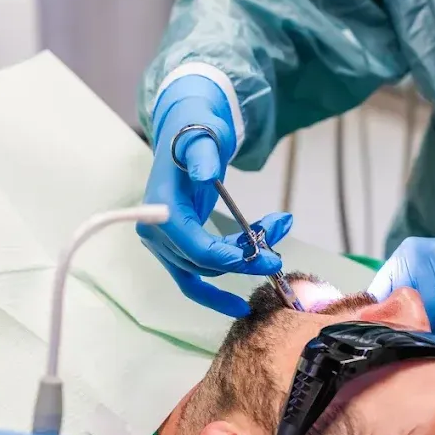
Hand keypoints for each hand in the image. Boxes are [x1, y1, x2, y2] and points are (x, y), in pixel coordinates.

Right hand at [139, 75, 292, 316]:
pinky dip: (215, 293)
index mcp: (160, 206)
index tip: (263, 257)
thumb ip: (202, 155)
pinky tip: (239, 305)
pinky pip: (192, 278)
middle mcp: (155, 230)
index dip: (228, 256)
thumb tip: (205, 175)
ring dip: (242, 261)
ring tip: (274, 238)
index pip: (193, 244)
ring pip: (204, 268)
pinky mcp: (176, 246)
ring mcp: (163, 241)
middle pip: (202, 260)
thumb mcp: (203, 136)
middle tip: (279, 250)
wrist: (186, 129)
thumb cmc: (196, 130)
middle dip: (245, 257)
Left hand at [368, 211, 434, 337]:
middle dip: (418, 325)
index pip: (378, 296)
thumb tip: (374, 327)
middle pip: (403, 313)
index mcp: (408, 253)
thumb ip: (405, 296)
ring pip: (428, 321)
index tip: (395, 331)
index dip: (385, 319)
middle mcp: (422, 256)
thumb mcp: (431, 276)